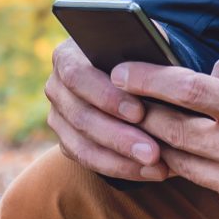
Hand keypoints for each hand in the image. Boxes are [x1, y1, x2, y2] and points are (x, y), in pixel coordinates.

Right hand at [44, 39, 167, 180]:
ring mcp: (59, 117)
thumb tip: (162, 75)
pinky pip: (89, 161)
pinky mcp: (67, 141)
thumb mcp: (145, 46)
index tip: (139, 112)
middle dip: (119, 137)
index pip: (78, 76)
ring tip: (156, 165)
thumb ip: (147, 56)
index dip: (106, 96)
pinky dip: (121, 168)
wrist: (136, 74)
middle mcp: (57, 86)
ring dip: (122, 159)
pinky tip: (150, 172)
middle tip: (152, 152)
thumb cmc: (143, 55)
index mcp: (69, 55)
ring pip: (82, 145)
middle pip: (81, 116)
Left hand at [114, 53, 218, 218]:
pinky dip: (201, 169)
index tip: (119, 72)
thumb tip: (201, 78)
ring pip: (182, 163)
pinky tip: (203, 157)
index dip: (146, 80)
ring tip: (151, 128)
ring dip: (162, 145)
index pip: (187, 90)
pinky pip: (208, 187)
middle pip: (172, 131)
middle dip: (140, 115)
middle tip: (121, 102)